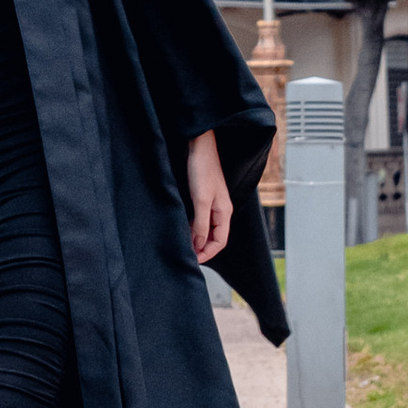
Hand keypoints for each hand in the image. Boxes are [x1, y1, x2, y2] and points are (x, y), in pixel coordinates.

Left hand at [186, 127, 231, 262]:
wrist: (198, 147)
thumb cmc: (202, 170)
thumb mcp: (201, 200)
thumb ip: (200, 224)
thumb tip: (198, 245)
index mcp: (224, 212)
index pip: (220, 241)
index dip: (207, 253)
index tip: (194, 260)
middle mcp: (221, 210)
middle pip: (214, 237)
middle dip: (202, 248)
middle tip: (187, 256)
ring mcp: (212, 203)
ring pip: (206, 228)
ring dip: (196, 238)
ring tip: (183, 245)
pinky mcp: (203, 197)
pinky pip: (200, 219)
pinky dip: (192, 227)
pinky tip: (182, 229)